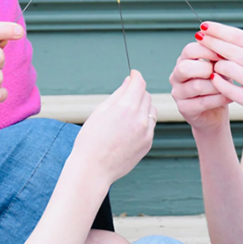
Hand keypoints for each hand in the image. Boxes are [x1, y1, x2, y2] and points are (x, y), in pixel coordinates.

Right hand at [70, 70, 155, 186]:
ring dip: (143, 106)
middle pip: (146, 95)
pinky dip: (143, 121)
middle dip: (137, 91)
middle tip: (125, 97)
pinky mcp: (148, 143)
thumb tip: (129, 81)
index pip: (139, 83)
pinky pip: (150, 125)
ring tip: (127, 114)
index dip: (136, 76)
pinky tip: (128, 129)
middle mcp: (140, 118)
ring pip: (151, 109)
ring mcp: (146, 132)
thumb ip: (118, 94)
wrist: (93, 168)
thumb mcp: (100, 111)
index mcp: (126, 107)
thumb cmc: (91, 139)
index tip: (132, 75)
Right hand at [170, 38, 231, 132]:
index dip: (208, 51)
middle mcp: (176, 76)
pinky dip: (219, 99)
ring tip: (229, 87)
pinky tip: (229, 97)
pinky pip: (202, 102)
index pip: (190, 50)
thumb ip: (219, 57)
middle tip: (221, 73)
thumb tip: (226, 46)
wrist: (216, 113)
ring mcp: (177, 93)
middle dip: (207, 69)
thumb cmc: (219, 85)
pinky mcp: (184, 109)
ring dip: (217, 86)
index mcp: (183, 60)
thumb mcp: (220, 68)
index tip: (224, 55)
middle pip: (185, 67)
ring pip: (196, 86)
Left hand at [197, 22, 242, 127]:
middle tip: (198, 38)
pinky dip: (217, 82)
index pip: (239, 36)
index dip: (219, 30)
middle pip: (231, 50)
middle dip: (211, 42)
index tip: (204, 26)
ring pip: (228, 68)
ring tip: (211, 63)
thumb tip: (216, 33)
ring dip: (215, 64)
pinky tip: (213, 78)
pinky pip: (228, 88)